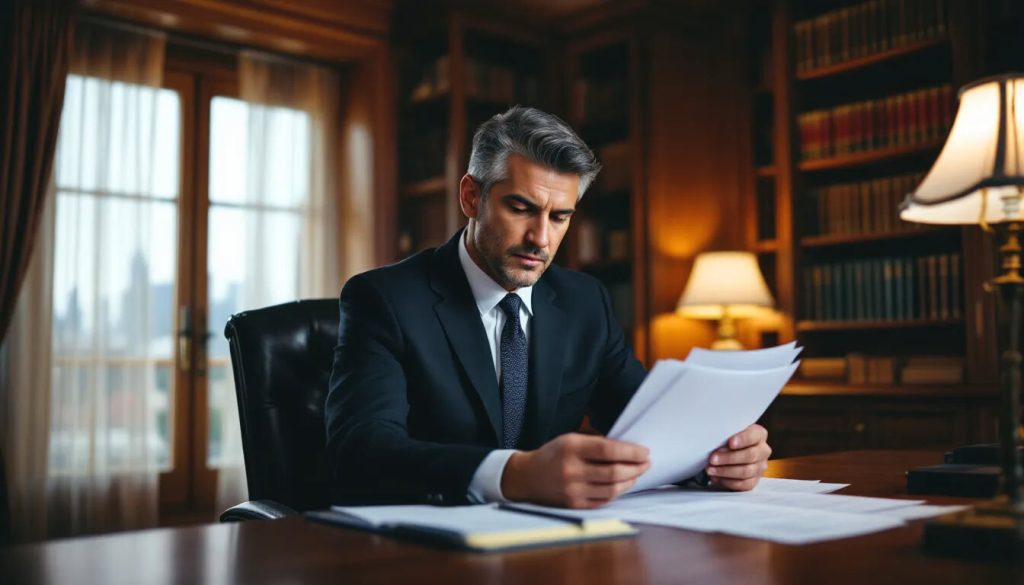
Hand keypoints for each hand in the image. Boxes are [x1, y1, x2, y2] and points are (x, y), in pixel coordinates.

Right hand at [501, 433, 650, 508]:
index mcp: (571, 448)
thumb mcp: (571, 439)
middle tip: (646, 463)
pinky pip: (605, 500)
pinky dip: (618, 492)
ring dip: (630, 481)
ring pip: (613, 489)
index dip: (631, 452)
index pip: (609, 450)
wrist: (528, 476)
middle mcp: (572, 470)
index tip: (644, 452)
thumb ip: (596, 443)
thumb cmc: (554, 454)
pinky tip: (623, 484)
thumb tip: (628, 449)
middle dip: (636, 467)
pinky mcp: (575, 504)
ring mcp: (573, 490)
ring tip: (637, 473)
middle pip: (614, 472)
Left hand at [705, 424, 770, 490]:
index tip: (730, 443)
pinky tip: (716, 477)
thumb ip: (726, 434)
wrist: (729, 451)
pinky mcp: (754, 480)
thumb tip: (715, 441)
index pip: (754, 436)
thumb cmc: (728, 439)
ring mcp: (760, 467)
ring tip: (710, 469)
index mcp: (759, 434)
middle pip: (750, 456)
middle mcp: (763, 451)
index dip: (742, 439)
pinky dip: (727, 481)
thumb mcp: (728, 432)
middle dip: (729, 458)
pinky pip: (743, 484)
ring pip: (746, 472)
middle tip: (713, 459)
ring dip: (725, 471)